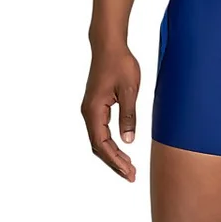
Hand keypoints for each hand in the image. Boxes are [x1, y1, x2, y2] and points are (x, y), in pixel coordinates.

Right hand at [81, 44, 140, 181]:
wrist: (109, 45)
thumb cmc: (120, 64)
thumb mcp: (129, 91)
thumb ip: (128, 116)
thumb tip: (128, 141)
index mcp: (94, 110)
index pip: (102, 144)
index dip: (115, 160)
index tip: (129, 172)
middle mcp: (88, 112)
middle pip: (98, 146)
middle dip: (114, 163)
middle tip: (131, 176)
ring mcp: (90, 110)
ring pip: (98, 140)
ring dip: (112, 155)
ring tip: (128, 168)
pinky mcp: (96, 106)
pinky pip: (100, 131)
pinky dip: (110, 145)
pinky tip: (122, 150)